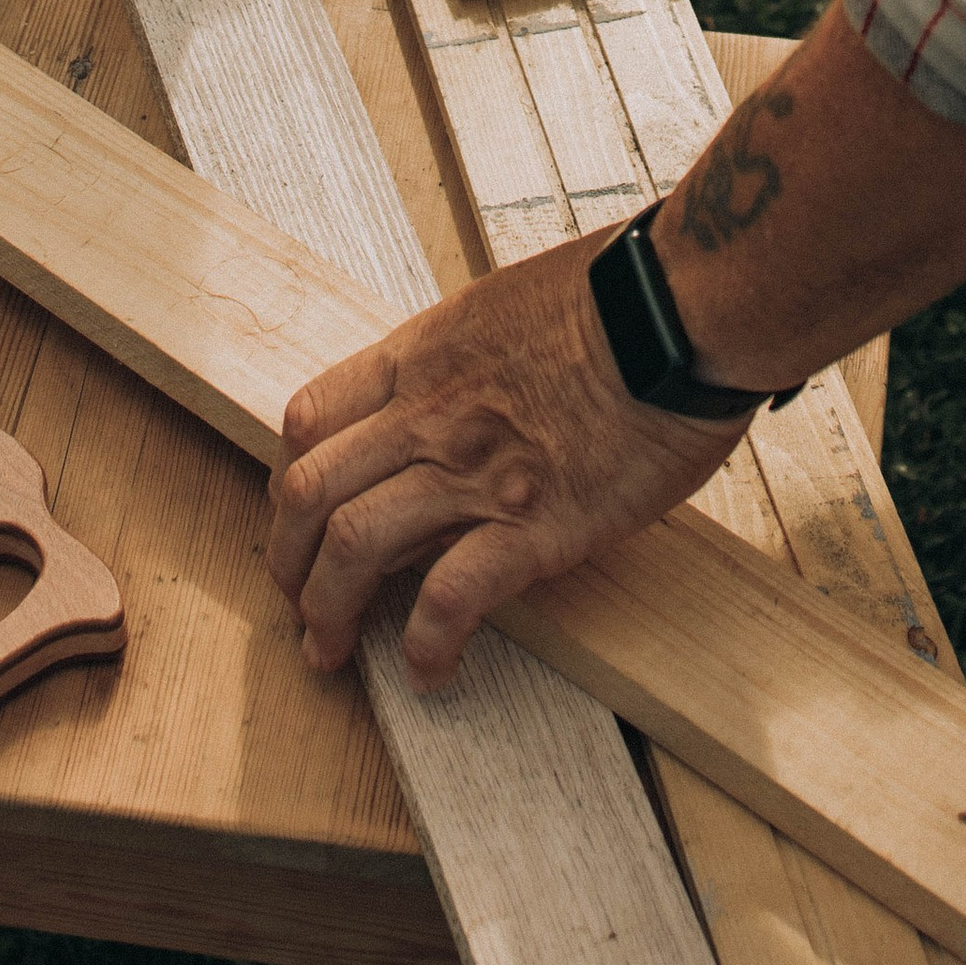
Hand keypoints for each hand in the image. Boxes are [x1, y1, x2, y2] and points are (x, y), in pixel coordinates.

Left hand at [266, 231, 745, 687]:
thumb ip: (462, 356)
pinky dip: (426, 643)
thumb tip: (455, 389)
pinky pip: (450, 596)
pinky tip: (430, 669)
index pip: (309, 420)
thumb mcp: (506, 308)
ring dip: (329, 611)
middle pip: (308, 494)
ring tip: (333, 651)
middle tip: (300, 604)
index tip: (302, 516)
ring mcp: (474, 473)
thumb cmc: (614, 294)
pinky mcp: (533, 527)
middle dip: (288, 561)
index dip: (291, 477)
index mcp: (419, 357)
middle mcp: (427, 417)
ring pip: (353, 547)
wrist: (677, 311)